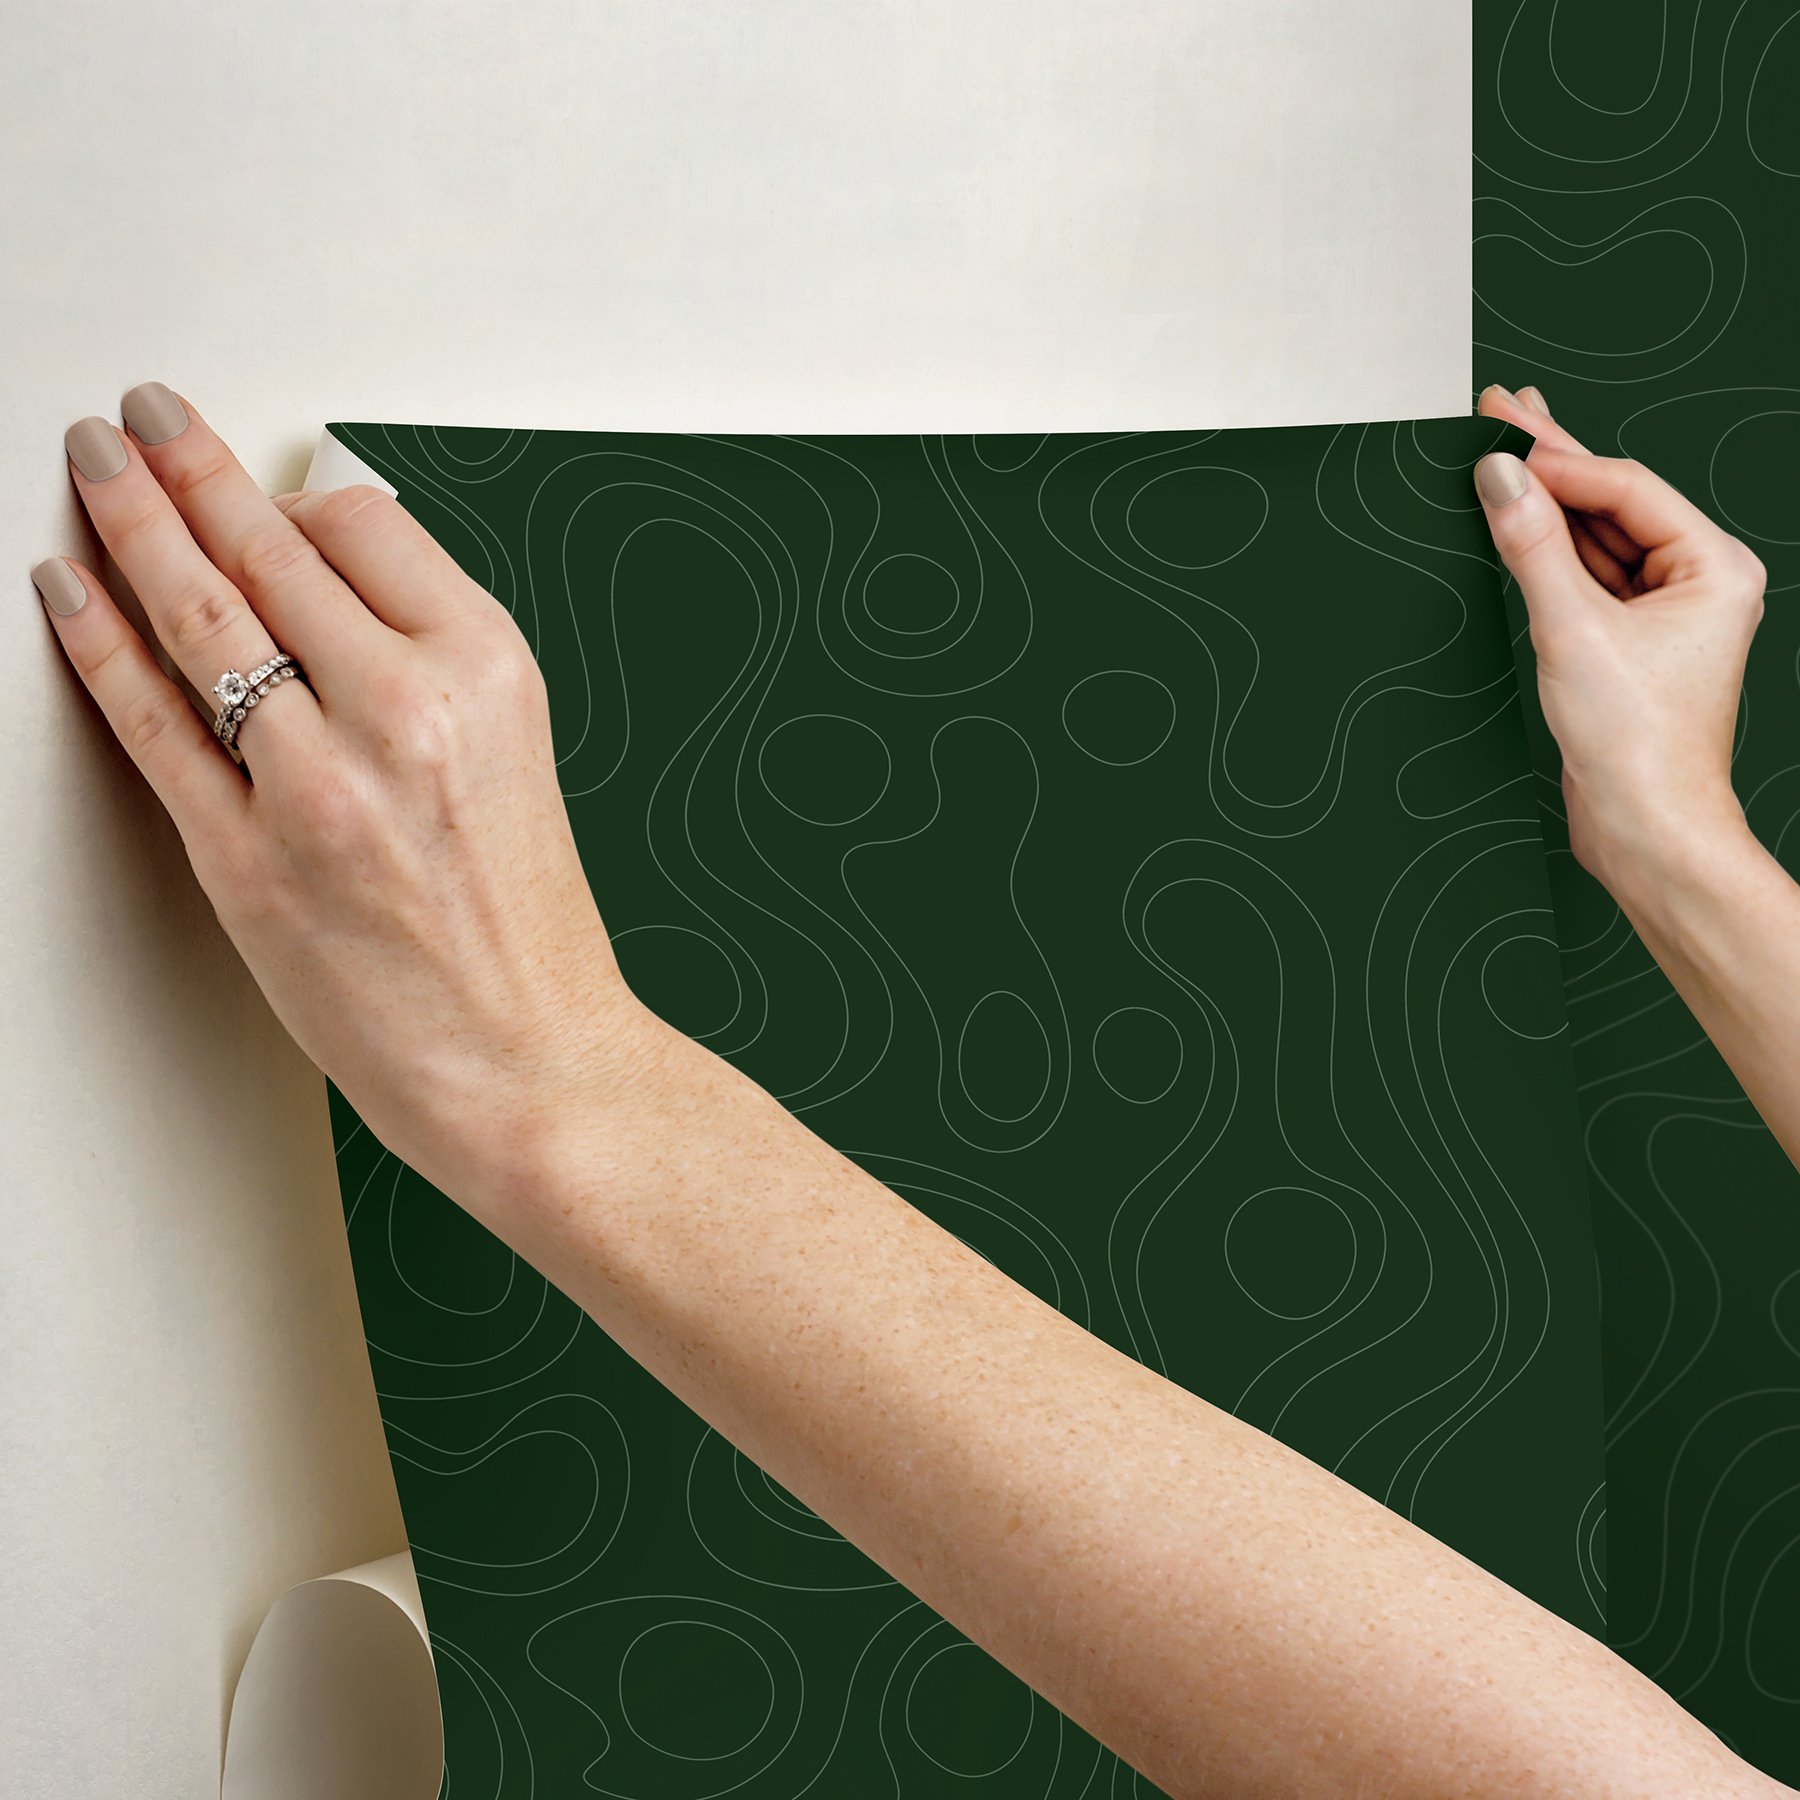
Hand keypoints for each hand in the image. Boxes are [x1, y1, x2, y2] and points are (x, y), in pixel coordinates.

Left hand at [32, 388, 640, 1207]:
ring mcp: (320, 786)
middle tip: (141, 420)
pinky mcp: (248, 860)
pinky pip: (153, 722)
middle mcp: (406, 712)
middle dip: (186, 467)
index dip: (290, 496)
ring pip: (198, 615)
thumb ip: (424, 659)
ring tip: (91, 467)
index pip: (363, 527)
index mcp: (485, 673)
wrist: (530, 1061)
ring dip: (127, 521)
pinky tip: (68, 589)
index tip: (254, 486)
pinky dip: (98, 643)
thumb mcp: (512, 753)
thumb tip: (328, 576)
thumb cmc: (524, 927)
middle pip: (267, 550)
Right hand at [1472, 383, 1766, 895]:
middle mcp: (1697, 584)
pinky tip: (1517, 522)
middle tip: (1501, 408)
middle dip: (1553, 460)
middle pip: (1612, 504)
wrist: (1645, 828)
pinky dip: (1547, 553)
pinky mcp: (1628, 646)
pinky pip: (1584, 580)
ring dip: (1545, 504)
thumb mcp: (1573, 630)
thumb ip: (1532, 546)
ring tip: (1500, 452)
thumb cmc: (1639, 745)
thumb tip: (1500, 478)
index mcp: (1714, 568)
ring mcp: (1663, 615)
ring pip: (1596, 540)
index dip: (1558, 460)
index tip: (1498, 434)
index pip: (1625, 489)